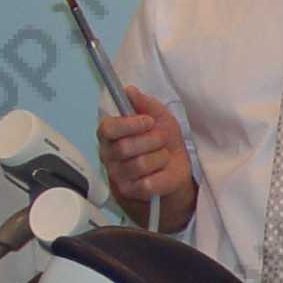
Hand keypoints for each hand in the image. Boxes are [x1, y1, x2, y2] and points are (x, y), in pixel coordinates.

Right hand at [95, 85, 196, 229]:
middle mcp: (108, 154)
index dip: (130, 124)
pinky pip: (148, 184)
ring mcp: (117, 175)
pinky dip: (163, 176)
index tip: (148, 122)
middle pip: (126, 148)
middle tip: (162, 140)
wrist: (174, 168)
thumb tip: (129, 90)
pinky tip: (162, 171)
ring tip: (163, 156)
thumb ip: (144, 103)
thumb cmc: (161, 141)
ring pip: (140, 165)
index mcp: (109, 133)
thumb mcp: (159, 116)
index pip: (108, 128)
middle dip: (152, 141)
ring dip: (160, 158)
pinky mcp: (130, 192)